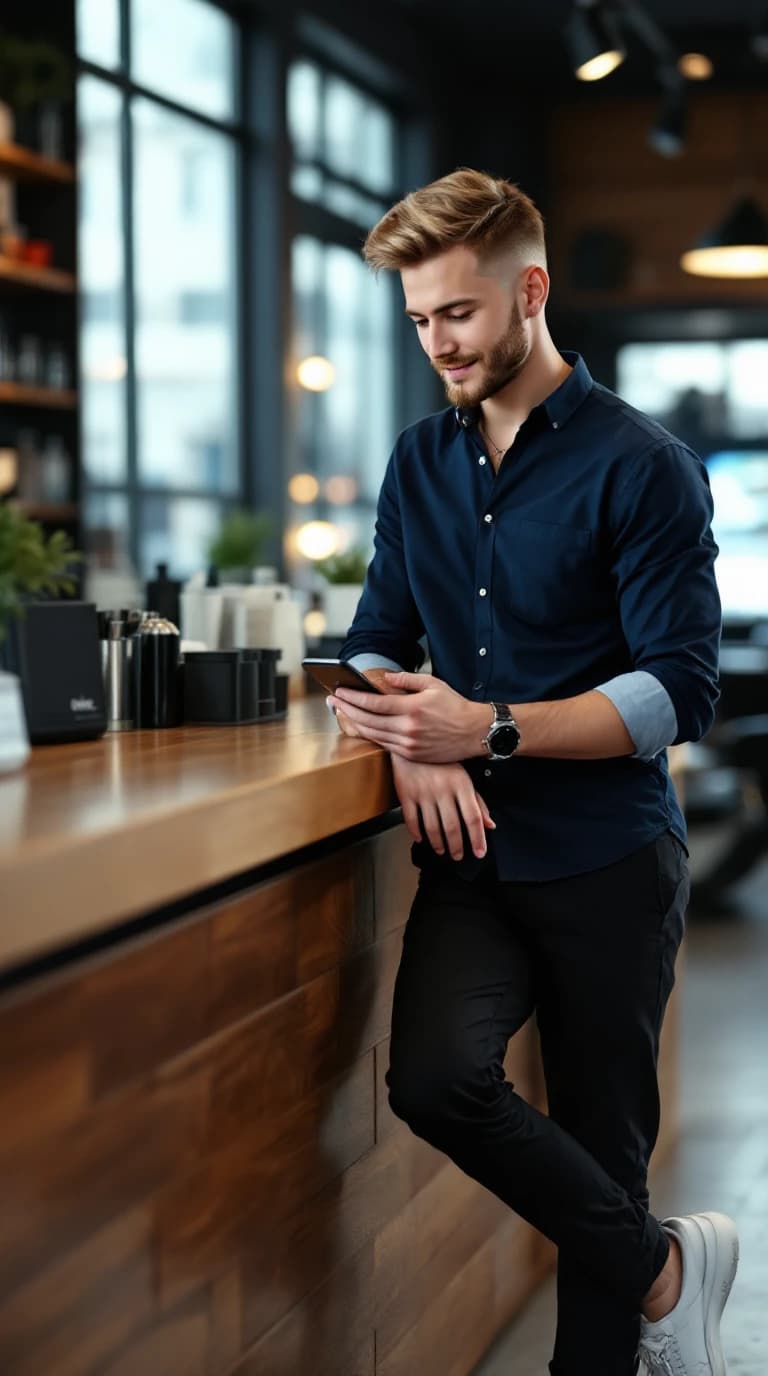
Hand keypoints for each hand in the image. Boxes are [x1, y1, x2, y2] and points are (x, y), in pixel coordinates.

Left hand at [330, 670, 489, 762]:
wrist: (475, 732)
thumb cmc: (456, 706)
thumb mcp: (434, 684)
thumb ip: (407, 680)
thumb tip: (386, 678)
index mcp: (413, 708)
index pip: (374, 703)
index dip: (353, 697)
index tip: (340, 692)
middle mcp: (409, 728)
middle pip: (368, 720)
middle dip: (347, 710)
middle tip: (334, 701)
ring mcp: (409, 744)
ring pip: (373, 735)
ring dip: (355, 724)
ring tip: (344, 713)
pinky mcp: (412, 755)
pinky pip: (385, 745)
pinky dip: (371, 736)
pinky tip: (363, 728)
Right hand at [391, 755, 495, 860]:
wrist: (413, 742)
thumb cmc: (442, 761)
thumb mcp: (464, 777)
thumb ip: (478, 802)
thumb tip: (489, 825)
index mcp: (461, 784)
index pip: (473, 817)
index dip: (478, 838)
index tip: (479, 853)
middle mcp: (443, 789)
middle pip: (452, 826)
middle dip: (457, 846)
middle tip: (458, 856)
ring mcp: (423, 792)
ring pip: (432, 827)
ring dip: (438, 843)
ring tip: (442, 850)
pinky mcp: (406, 794)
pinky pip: (411, 820)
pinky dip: (416, 833)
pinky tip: (422, 838)